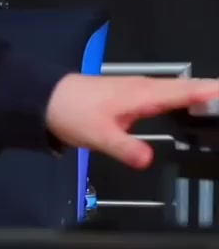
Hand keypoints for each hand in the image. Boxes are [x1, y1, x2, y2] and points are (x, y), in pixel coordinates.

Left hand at [45, 75, 218, 168]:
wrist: (47, 99)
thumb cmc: (73, 113)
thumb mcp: (98, 136)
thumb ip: (124, 148)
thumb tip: (148, 161)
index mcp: (145, 95)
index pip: (190, 91)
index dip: (215, 93)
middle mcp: (148, 88)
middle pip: (192, 88)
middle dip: (216, 93)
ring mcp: (142, 89)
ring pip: (181, 90)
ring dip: (205, 95)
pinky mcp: (135, 95)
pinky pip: (170, 94)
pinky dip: (188, 98)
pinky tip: (196, 108)